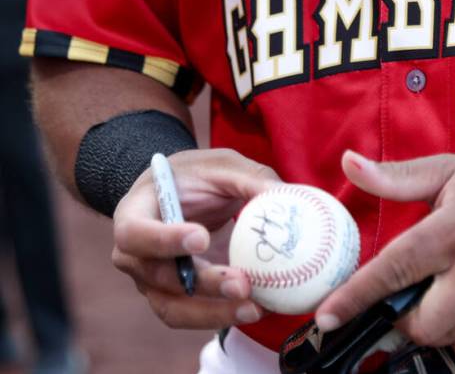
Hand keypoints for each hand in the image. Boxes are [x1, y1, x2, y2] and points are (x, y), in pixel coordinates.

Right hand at [111, 148, 280, 328]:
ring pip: (175, 309)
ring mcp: (153, 282)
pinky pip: (195, 314)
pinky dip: (224, 316)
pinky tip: (259, 309)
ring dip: (215, 313)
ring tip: (255, 309)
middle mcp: (135, 255)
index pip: (135, 233)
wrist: (183, 194)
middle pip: (159, 278)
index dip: (164, 240)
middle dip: (203, 285)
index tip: (201, 238)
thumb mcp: (222, 166)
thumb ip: (251, 179)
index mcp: (134, 213)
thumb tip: (292, 196)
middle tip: (242, 284)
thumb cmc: (198, 175)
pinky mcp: (177, 298)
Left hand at [315, 150, 454, 365]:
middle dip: (399, 318)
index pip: (397, 268)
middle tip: (401, 298)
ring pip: (446, 339)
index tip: (328, 315)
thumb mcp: (449, 170)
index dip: (358, 295)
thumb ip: (396, 177)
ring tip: (433, 301)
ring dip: (429, 328)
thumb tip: (349, 163)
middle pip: (421, 321)